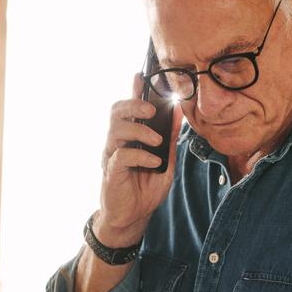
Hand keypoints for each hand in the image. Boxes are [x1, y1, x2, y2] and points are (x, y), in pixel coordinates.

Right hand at [97, 73, 183, 245]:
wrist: (133, 217)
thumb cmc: (145, 188)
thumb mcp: (166, 161)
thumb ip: (170, 139)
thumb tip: (179, 113)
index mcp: (131, 137)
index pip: (129, 108)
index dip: (133, 90)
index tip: (140, 74)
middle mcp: (118, 142)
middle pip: (116, 112)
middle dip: (134, 105)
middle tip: (151, 110)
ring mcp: (112, 155)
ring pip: (116, 129)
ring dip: (139, 131)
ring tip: (156, 140)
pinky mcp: (111, 171)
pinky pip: (122, 155)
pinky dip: (140, 156)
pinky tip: (153, 162)